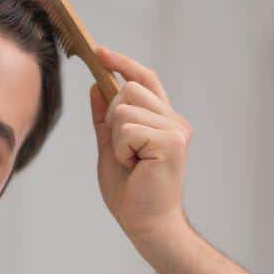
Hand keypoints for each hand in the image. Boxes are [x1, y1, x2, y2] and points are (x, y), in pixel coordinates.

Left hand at [89, 46, 192, 240]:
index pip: (144, 79)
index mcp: (163, 120)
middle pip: (127, 90)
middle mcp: (174, 120)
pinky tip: (135, 166)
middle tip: (125, 153)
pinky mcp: (171, 141)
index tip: (100, 52)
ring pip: (124, 109)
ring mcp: (176, 129)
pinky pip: (127, 128)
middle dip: (113, 120)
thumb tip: (98, 85)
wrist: (145, 222)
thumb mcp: (110, 146)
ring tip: (132, 162)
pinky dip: (122, 149)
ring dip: (117, 139)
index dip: (123, 63)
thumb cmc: (130, 190)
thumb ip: (105, 117)